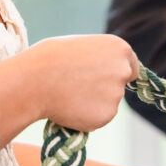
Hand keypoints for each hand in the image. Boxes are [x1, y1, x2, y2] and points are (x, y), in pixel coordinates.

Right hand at [21, 34, 138, 131]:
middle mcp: (123, 71)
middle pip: (120, 86)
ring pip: (108, 103)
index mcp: (119, 48)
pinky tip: (70, 106)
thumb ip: (100, 58)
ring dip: (94, 102)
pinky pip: (99, 118)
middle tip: (79, 86)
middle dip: (105, 88)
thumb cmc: (50, 59)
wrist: (34, 81)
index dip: (118, 74)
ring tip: (69, 93)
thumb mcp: (82, 47)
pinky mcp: (106, 115)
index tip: (107, 78)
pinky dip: (87, 116)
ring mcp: (116, 95)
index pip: (132, 67)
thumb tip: (107, 69)